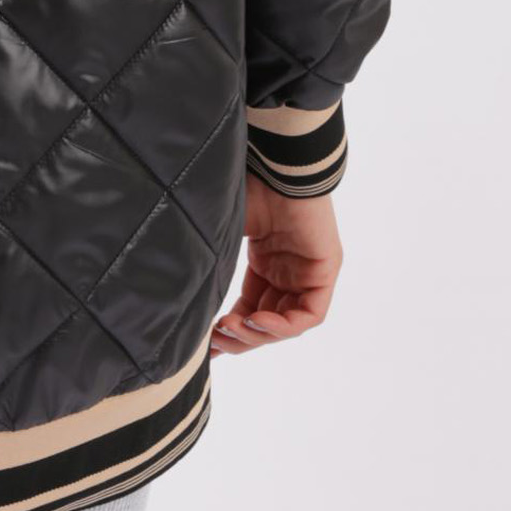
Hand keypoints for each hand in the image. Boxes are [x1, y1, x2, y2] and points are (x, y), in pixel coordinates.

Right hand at [211, 174, 341, 354]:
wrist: (272, 165)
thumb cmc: (244, 188)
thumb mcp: (224, 235)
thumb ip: (214, 266)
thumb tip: (185, 298)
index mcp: (266, 260)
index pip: (251, 306)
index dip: (231, 329)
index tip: (207, 344)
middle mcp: (288, 270)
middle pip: (268, 319)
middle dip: (242, 337)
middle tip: (215, 343)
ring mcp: (307, 272)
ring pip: (288, 322)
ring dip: (259, 334)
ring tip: (231, 331)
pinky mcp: (324, 271)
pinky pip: (309, 314)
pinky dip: (283, 325)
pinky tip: (256, 321)